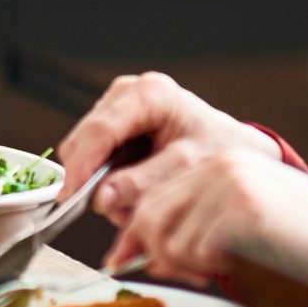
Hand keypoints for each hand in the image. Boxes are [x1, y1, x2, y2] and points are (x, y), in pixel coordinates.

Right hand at [57, 72, 281, 224]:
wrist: (237, 148)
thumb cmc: (220, 152)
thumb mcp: (187, 170)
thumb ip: (143, 184)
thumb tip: (101, 199)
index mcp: (149, 94)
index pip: (100, 130)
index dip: (82, 166)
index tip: (70, 199)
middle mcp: (127, 93)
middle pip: (84, 139)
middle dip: (92, 179)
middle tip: (118, 213)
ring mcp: (118, 105)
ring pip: (84, 149)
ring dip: (99, 182)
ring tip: (133, 204)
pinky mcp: (114, 121)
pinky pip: (94, 153)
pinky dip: (106, 177)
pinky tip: (132, 190)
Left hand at [103, 146, 307, 283]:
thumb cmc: (306, 241)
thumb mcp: (242, 225)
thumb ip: (193, 227)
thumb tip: (135, 253)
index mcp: (218, 161)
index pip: (152, 195)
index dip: (136, 233)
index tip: (121, 259)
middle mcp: (219, 164)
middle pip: (147, 214)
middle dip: (152, 253)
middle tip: (180, 274)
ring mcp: (230, 183)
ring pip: (168, 238)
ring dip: (187, 266)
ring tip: (224, 266)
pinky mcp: (243, 209)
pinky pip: (196, 251)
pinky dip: (212, 268)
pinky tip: (243, 263)